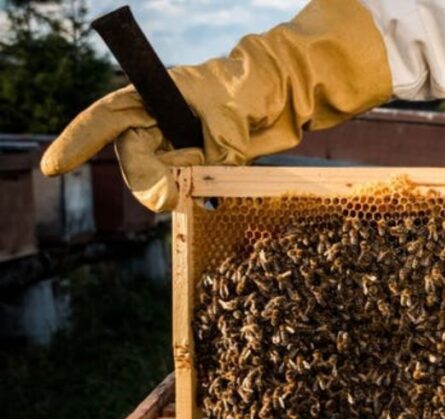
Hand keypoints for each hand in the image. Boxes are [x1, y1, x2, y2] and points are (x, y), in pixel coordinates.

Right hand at [41, 0, 391, 211]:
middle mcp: (159, 118)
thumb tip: (168, 196)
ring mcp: (176, 139)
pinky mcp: (197, 159)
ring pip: (160, 175)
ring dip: (177, 186)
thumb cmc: (253, 94)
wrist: (289, 95)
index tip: (54, 168)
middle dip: (149, 178)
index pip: (107, 119)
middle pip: (135, 158)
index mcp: (155, 96)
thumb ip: (194, 162)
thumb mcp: (226, 126)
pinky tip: (207, 184)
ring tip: (208, 170)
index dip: (78, 143)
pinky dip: (192, 190)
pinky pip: (184, 182)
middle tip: (171, 194)